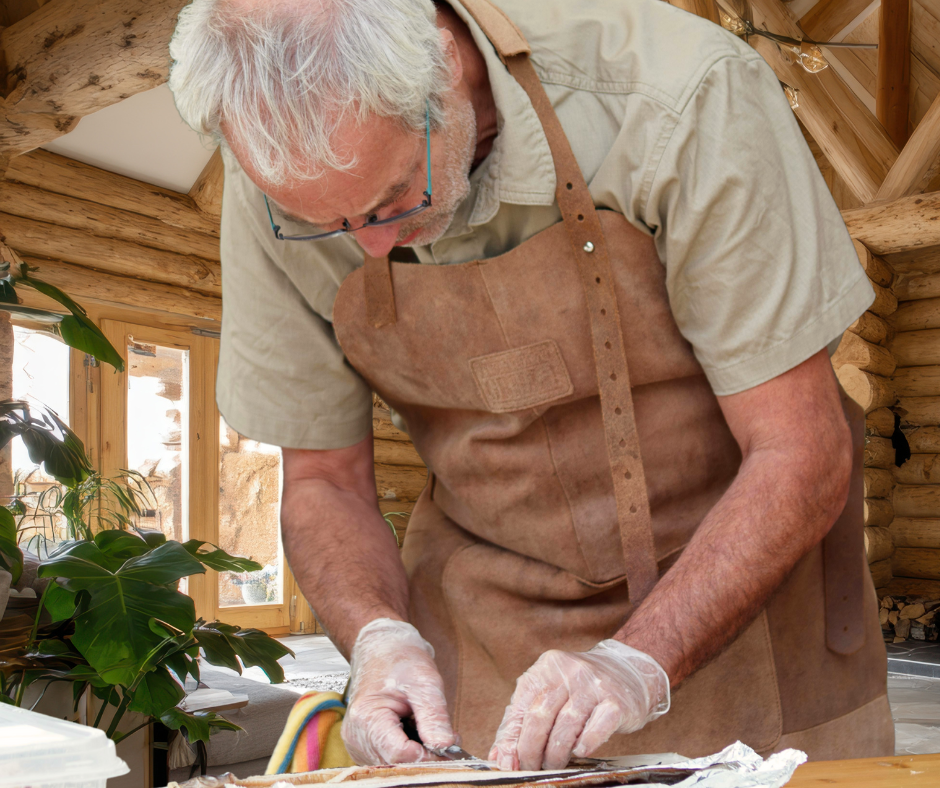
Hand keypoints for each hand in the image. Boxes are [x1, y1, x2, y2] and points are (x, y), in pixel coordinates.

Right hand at [342, 618, 456, 763]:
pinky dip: (408, 751)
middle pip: (396, 763)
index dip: (428, 755)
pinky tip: (415, 732)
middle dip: (425, 755)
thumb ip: (434, 717)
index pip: (399, 755)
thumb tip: (446, 746)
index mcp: (367, 717)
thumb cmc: (400, 659)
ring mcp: (358, 743)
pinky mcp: (364, 746)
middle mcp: (356, 736)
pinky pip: (390, 760)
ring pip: (395, 765)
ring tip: (427, 728)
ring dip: (417, 754)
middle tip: (445, 735)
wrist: (382, 648)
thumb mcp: (425, 682)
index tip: (449, 745)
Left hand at [488, 640, 669, 769]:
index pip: (521, 707)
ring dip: (555, 754)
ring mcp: (594, 685)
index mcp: (546, 668)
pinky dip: (584, 745)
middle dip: (531, 750)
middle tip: (531, 768)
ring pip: (566, 726)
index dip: (511, 739)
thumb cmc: (582, 689)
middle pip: (540, 716)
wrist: (630, 672)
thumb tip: (499, 756)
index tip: (508, 763)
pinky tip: (579, 753)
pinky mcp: (616, 702)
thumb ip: (522, 721)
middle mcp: (568, 672)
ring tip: (553, 765)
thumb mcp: (550, 694)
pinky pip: (596, 728)